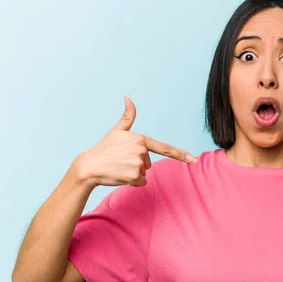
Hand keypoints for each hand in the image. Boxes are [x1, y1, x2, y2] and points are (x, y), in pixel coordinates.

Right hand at [74, 96, 195, 187]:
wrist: (89, 166)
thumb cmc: (104, 149)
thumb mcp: (116, 131)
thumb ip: (127, 117)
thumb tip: (128, 98)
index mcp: (140, 139)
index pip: (164, 148)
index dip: (180, 155)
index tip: (193, 159)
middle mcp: (141, 150)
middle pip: (148, 163)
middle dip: (137, 165)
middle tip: (120, 161)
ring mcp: (138, 164)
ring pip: (144, 174)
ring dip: (133, 174)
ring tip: (119, 167)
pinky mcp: (134, 176)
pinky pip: (141, 183)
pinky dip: (132, 182)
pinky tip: (120, 175)